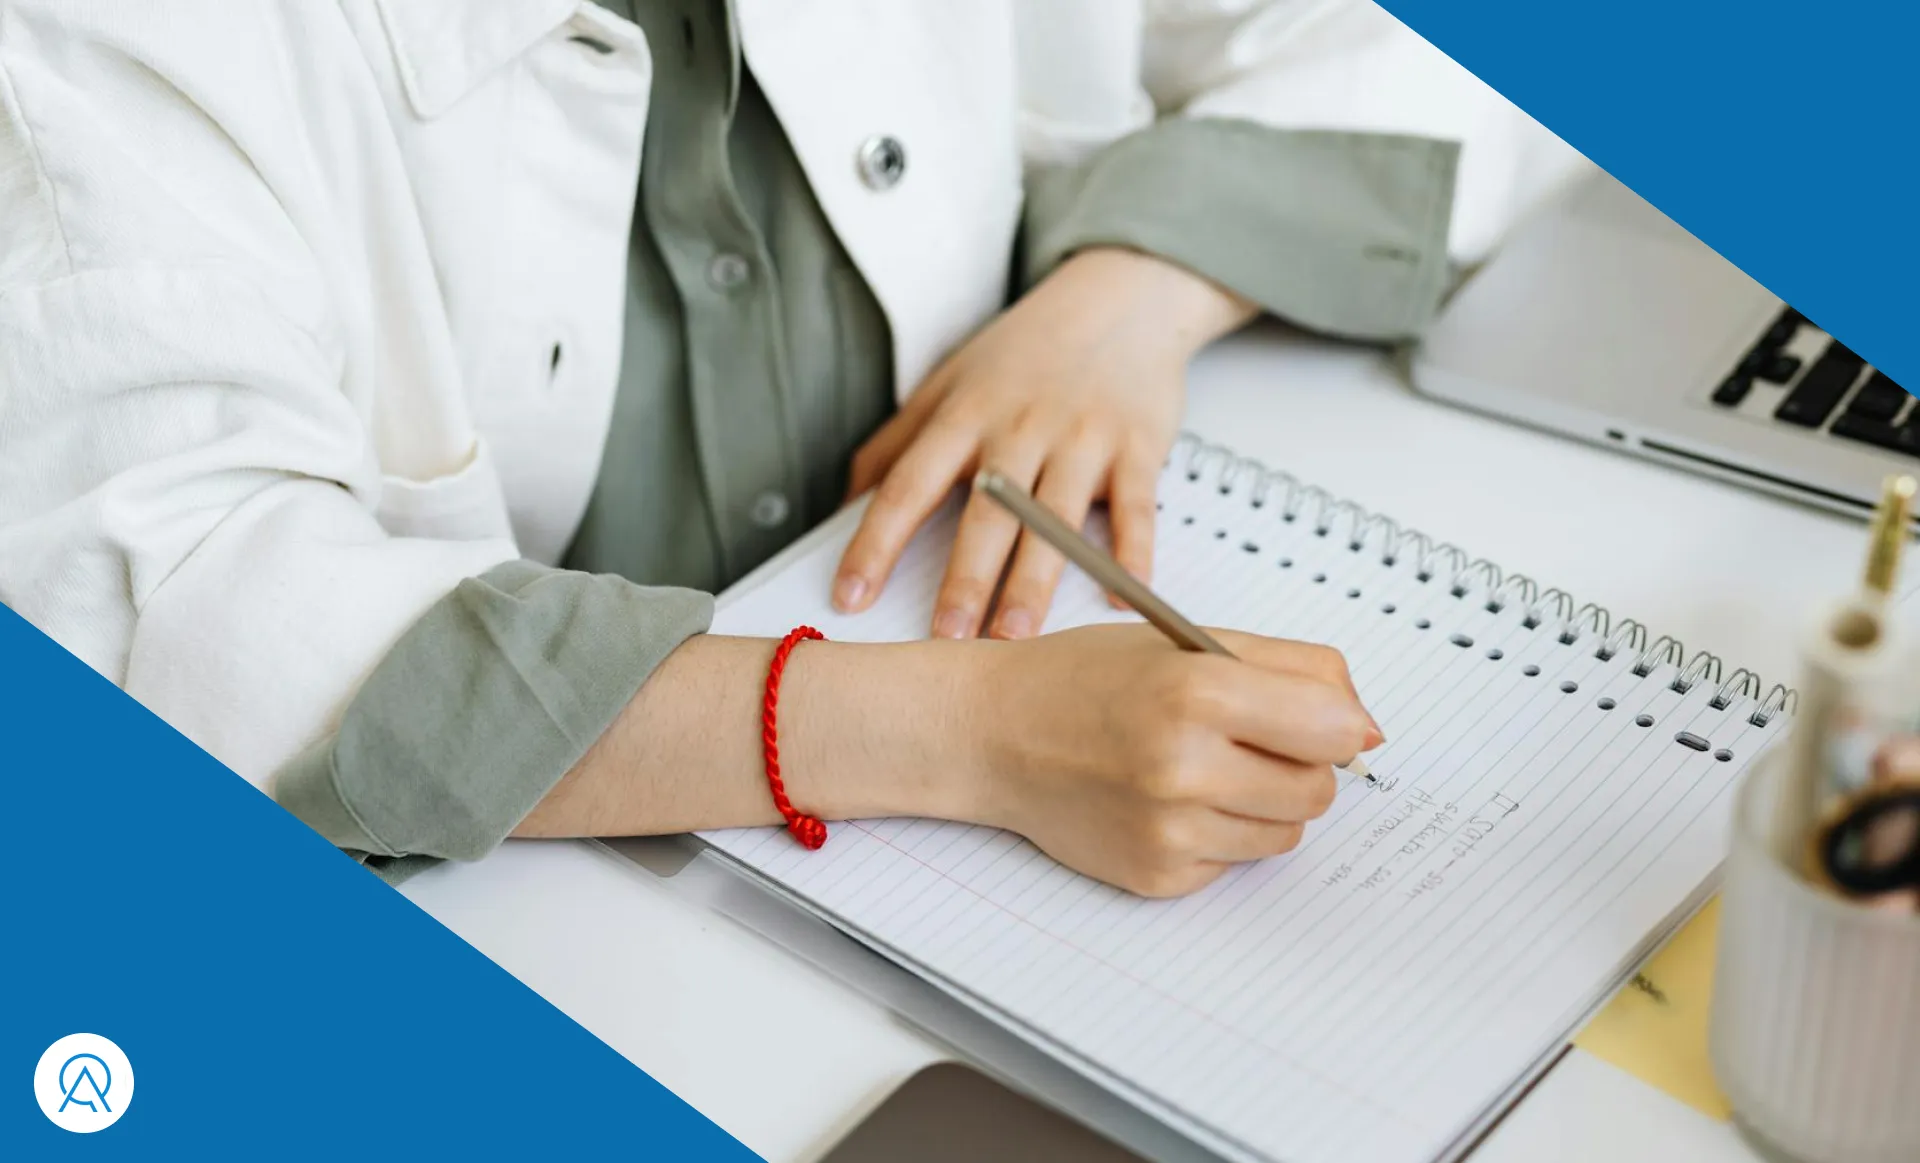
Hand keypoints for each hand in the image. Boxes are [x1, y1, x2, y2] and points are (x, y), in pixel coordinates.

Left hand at [833, 247, 1255, 639]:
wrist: (1118, 299)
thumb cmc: (1026, 352)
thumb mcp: (947, 383)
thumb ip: (895, 444)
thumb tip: (844, 503)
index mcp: (964, 415)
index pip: (909, 486)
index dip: (877, 543)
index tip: (851, 595)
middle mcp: (1020, 427)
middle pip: (987, 512)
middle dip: (966, 577)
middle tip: (947, 636)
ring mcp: (1081, 437)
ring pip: (1055, 519)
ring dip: (1036, 580)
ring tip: (1017, 634)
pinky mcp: (1137, 447)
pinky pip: (1134, 510)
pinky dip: (1130, 555)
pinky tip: (1119, 599)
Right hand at [956, 625, 1382, 896]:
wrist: (995, 733)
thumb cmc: (1088, 678)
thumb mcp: (1188, 641)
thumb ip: (1293, 670)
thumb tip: (1368, 730)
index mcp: (1197, 691)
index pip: (1335, 730)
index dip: (1330, 723)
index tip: (1306, 718)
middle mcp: (1183, 766)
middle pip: (1319, 791)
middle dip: (1297, 766)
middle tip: (1241, 740)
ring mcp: (1168, 829)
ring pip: (1286, 835)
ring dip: (1262, 804)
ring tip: (1200, 769)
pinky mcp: (1157, 875)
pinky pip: (1236, 864)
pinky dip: (1218, 835)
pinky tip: (1165, 802)